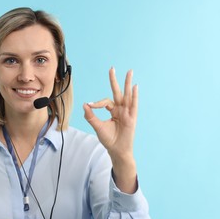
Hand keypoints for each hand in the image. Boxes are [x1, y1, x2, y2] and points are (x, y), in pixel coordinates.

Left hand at [83, 67, 137, 192]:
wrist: (116, 150)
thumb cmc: (109, 139)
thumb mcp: (97, 126)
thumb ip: (91, 116)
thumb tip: (85, 104)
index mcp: (113, 111)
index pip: (106, 102)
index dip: (97, 103)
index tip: (91, 105)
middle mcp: (121, 110)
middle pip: (118, 92)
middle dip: (115, 80)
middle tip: (112, 68)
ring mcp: (127, 113)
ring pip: (127, 95)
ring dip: (127, 83)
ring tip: (129, 72)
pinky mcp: (132, 118)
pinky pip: (133, 105)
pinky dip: (134, 96)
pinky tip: (135, 86)